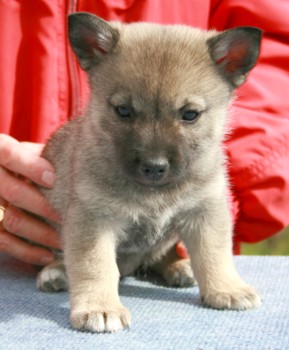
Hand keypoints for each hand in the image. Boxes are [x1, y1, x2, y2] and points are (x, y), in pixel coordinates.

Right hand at [0, 134, 60, 265]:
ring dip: (42, 233)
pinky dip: (28, 251)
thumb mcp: (36, 152)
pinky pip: (5, 242)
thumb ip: (49, 156)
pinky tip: (49, 254)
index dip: (30, 167)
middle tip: (72, 215)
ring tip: (68, 238)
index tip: (53, 179)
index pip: (9, 155)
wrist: (9, 175)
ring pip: (12, 220)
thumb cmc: (33, 161)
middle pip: (13, 192)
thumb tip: (82, 168)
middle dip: (44, 206)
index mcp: (0, 150)